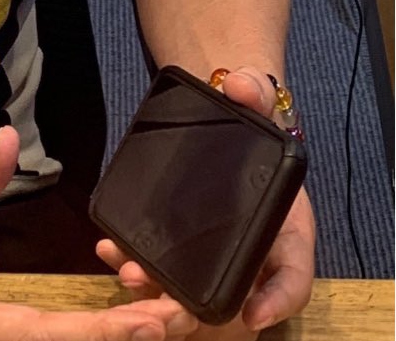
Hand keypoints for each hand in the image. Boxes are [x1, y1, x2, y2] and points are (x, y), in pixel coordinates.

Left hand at [96, 68, 314, 337]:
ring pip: (191, 287)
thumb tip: (242, 86)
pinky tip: (110, 249)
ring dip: (159, 289)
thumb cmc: (248, 112)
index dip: (278, 303)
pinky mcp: (180, 236)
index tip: (252, 316)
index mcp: (284, 226)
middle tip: (163, 299)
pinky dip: (137, 261)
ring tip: (127, 271)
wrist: (220, 106)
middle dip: (198, 304)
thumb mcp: (257, 96)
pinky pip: (162, 262)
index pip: (293, 276)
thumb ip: (256, 90)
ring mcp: (213, 247)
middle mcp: (251, 247)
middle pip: (232, 294)